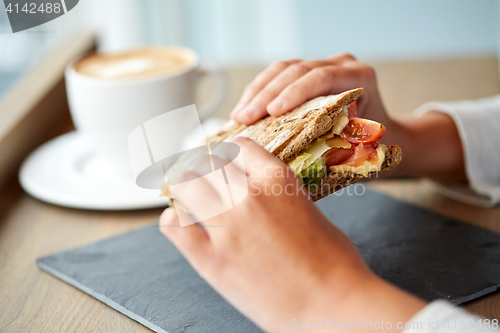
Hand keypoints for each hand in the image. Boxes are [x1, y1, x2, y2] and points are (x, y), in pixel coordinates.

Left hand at [160, 137, 424, 331]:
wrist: (332, 307)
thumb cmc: (334, 264)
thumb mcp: (310, 211)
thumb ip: (280, 196)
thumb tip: (261, 196)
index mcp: (278, 180)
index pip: (239, 146)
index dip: (231, 153)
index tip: (226, 160)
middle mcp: (248, 196)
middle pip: (207, 162)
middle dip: (206, 167)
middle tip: (207, 178)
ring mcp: (226, 227)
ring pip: (185, 186)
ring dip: (187, 188)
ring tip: (192, 197)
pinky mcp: (210, 259)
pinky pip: (174, 227)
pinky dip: (174, 221)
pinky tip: (182, 222)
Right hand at [231, 53, 392, 129]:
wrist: (386, 132)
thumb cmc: (375, 142)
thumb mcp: (364, 144)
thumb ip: (340, 144)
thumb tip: (303, 156)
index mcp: (360, 78)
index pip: (323, 78)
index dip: (294, 93)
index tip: (272, 111)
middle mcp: (341, 65)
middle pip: (298, 70)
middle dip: (266, 94)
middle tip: (245, 117)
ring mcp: (323, 65)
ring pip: (283, 68)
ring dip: (257, 91)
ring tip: (239, 115)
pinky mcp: (308, 72)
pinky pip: (279, 74)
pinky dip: (260, 90)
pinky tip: (245, 107)